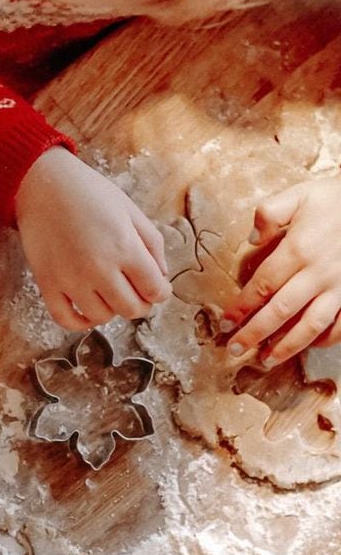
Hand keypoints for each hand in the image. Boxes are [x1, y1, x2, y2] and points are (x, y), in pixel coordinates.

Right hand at [14, 148, 170, 328]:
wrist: (44, 186)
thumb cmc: (89, 193)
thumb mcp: (131, 210)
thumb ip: (152, 244)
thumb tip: (160, 276)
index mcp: (126, 248)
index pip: (154, 290)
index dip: (160, 292)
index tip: (156, 287)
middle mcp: (99, 269)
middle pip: (131, 309)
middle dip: (140, 304)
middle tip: (136, 294)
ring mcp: (71, 280)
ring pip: (101, 317)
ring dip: (111, 310)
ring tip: (109, 295)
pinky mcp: (48, 284)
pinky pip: (66, 319)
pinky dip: (79, 322)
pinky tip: (87, 311)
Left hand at [223, 175, 340, 365]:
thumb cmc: (338, 199)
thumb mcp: (301, 194)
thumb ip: (270, 213)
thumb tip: (251, 240)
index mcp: (299, 250)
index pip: (262, 286)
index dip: (241, 307)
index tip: (225, 323)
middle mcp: (319, 273)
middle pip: (280, 311)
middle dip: (254, 334)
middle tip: (234, 349)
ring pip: (310, 325)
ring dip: (286, 346)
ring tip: (266, 360)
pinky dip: (325, 339)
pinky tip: (308, 345)